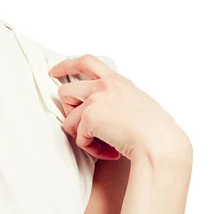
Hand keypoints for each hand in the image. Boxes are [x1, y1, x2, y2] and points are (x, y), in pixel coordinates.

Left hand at [48, 55, 189, 161]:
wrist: (160, 143)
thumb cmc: (156, 131)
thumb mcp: (139, 103)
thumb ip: (120, 99)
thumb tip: (104, 110)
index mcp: (117, 81)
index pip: (86, 61)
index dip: (67, 65)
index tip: (54, 71)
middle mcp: (104, 85)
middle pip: (65, 91)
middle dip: (68, 111)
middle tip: (79, 127)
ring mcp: (95, 99)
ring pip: (68, 116)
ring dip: (80, 134)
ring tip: (100, 144)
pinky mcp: (90, 116)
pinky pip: (78, 136)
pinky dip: (90, 148)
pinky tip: (108, 152)